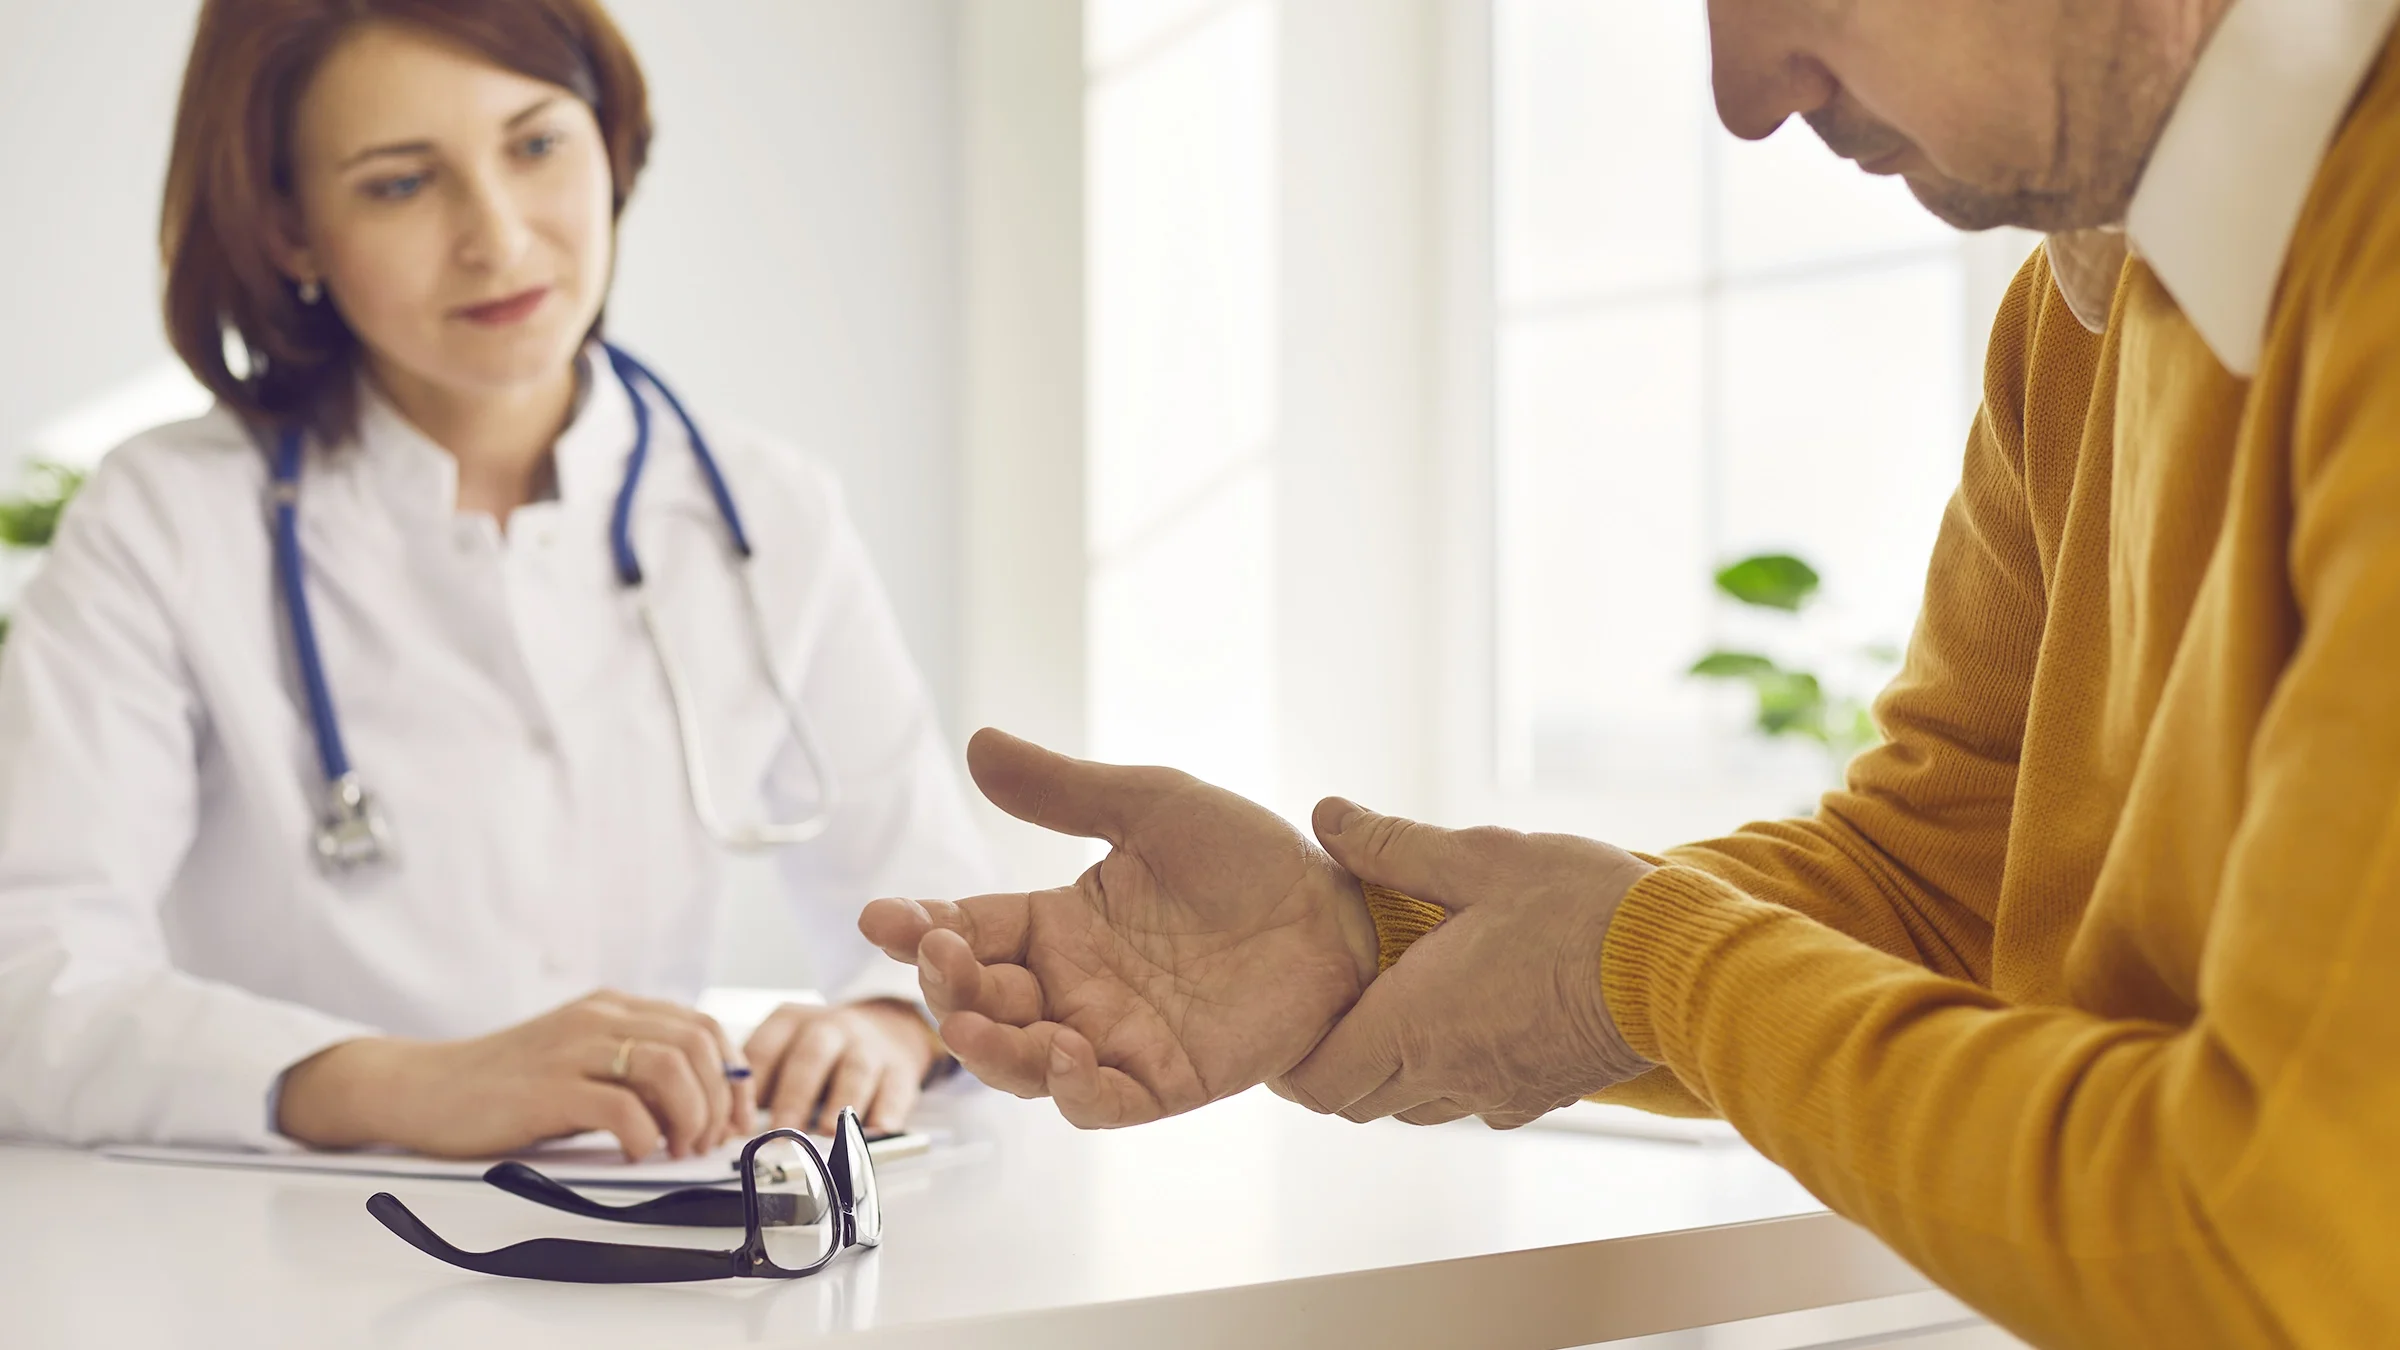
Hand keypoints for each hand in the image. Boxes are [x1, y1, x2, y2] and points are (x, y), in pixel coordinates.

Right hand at [277, 990, 752, 1159]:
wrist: (424, 1088)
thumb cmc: (504, 1086)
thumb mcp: (578, 1062)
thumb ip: (630, 1070)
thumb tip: (699, 1105)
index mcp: (613, 1009)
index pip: (702, 1026)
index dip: (733, 1074)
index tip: (736, 1119)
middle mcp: (599, 1018)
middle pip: (697, 1043)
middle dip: (720, 1098)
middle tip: (707, 1142)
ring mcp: (573, 1049)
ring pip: (669, 1066)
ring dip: (690, 1115)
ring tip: (678, 1149)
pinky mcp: (548, 1088)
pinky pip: (621, 1106)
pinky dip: (644, 1135)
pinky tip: (635, 1154)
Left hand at [743, 999, 941, 1135]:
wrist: (886, 1027)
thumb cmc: (820, 1051)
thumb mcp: (784, 1049)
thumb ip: (758, 1085)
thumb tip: (729, 1131)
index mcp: (791, 1022)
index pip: (765, 1049)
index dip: (751, 1088)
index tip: (740, 1124)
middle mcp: (831, 1028)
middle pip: (810, 1057)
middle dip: (794, 1096)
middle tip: (781, 1131)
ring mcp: (868, 1047)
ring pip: (855, 1070)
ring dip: (840, 1102)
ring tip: (826, 1133)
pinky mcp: (900, 1069)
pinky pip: (896, 1088)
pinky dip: (887, 1111)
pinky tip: (877, 1130)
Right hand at [857, 728, 1381, 1127]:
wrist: (1342, 911)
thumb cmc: (1251, 860)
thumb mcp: (1150, 806)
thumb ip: (1063, 790)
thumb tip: (977, 745)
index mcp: (1060, 924)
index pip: (971, 931)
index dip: (921, 927)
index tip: (882, 915)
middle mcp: (1076, 988)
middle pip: (983, 1004)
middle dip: (947, 987)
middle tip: (935, 955)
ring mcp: (1118, 1038)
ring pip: (1026, 1063)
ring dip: (990, 1048)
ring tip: (970, 1021)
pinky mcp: (1169, 1079)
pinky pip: (1105, 1101)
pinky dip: (1074, 1089)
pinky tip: (1064, 1054)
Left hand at [1280, 801, 1655, 1127]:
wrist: (1682, 966)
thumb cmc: (1580, 907)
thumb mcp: (1480, 859)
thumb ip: (1393, 846)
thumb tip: (1327, 816)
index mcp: (1414, 1025)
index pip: (1319, 1082)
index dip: (1291, 1062)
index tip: (1291, 1020)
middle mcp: (1448, 1076)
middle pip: (1358, 1102)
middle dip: (1336, 1063)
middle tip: (1339, 1003)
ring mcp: (1498, 1095)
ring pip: (1415, 1106)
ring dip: (1394, 1070)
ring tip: (1401, 1005)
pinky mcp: (1543, 1097)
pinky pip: (1473, 1103)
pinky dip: (1452, 1074)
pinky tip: (1471, 1018)